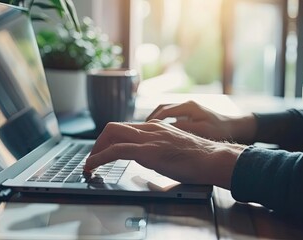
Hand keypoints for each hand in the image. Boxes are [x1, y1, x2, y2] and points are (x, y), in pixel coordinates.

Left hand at [84, 121, 245, 188]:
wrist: (212, 158)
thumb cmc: (197, 157)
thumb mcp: (173, 147)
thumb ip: (158, 146)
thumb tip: (147, 155)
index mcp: (156, 127)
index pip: (126, 128)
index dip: (111, 139)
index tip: (105, 150)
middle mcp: (149, 128)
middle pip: (114, 127)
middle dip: (99, 142)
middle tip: (94, 157)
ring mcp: (147, 138)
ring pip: (111, 134)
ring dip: (96, 149)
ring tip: (90, 164)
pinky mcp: (147, 151)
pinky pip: (115, 150)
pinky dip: (98, 158)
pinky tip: (92, 166)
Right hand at [146, 101, 255, 142]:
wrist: (234, 127)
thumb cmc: (220, 130)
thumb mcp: (201, 131)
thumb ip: (183, 129)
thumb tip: (165, 130)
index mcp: (188, 106)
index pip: (164, 112)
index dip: (152, 121)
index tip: (143, 130)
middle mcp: (186, 104)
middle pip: (161, 109)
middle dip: (150, 119)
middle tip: (140, 130)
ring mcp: (187, 108)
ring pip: (165, 111)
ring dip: (155, 120)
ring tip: (146, 131)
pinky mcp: (188, 114)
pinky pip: (171, 116)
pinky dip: (163, 122)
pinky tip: (159, 132)